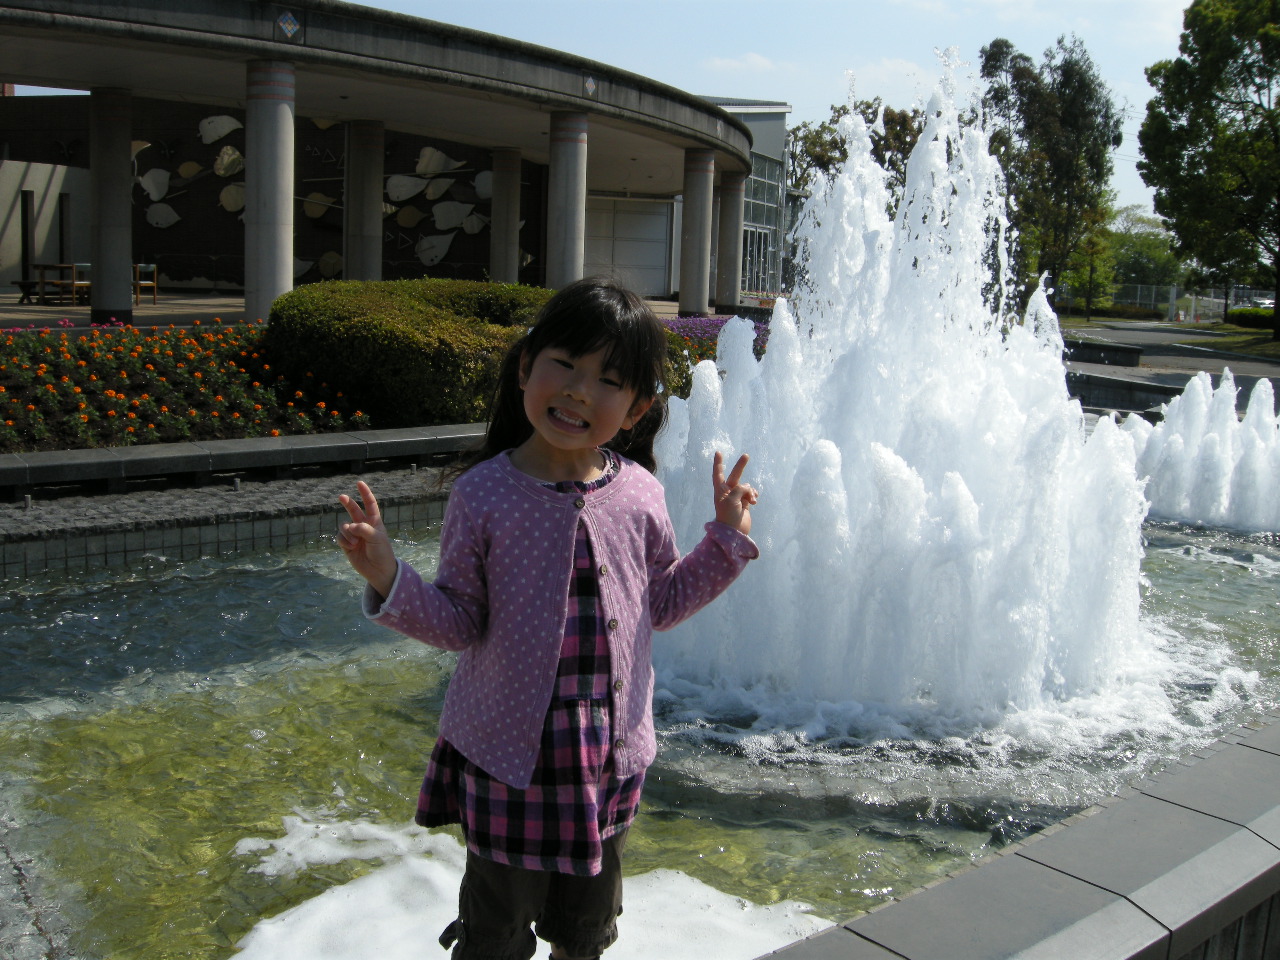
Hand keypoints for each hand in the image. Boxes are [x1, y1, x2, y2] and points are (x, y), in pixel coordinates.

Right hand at [337, 480, 398, 598]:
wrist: (378, 570)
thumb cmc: (382, 552)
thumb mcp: (377, 538)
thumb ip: (364, 529)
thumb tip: (350, 526)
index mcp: (374, 522)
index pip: (370, 504)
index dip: (365, 493)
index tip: (359, 483)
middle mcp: (363, 526)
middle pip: (353, 510)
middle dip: (347, 503)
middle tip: (341, 496)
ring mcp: (354, 535)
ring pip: (344, 525)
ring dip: (348, 533)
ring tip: (355, 542)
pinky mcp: (347, 544)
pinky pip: (340, 536)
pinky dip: (344, 540)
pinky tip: (351, 547)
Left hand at [712, 451, 757, 534]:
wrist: (734, 532)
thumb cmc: (728, 516)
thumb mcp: (732, 500)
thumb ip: (739, 489)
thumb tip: (748, 488)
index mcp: (720, 491)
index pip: (718, 474)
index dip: (718, 463)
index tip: (718, 452)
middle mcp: (728, 492)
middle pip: (735, 475)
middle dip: (741, 466)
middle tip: (746, 455)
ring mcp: (737, 497)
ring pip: (746, 487)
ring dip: (750, 491)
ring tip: (751, 500)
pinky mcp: (745, 503)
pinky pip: (751, 493)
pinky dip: (753, 495)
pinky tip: (754, 502)